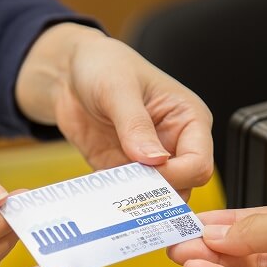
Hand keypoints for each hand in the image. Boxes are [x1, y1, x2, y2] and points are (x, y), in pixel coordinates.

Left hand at [15, 23, 212, 198]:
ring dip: (136, 200)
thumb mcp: (118, 88)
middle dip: (158, 193)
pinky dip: (115, 201)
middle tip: (128, 189)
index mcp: (188, 119)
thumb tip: (155, 160)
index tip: (147, 170)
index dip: (176, 174)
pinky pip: (126, 197)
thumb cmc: (103, 66)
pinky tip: (99, 194)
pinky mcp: (123, 172)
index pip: (199, 163)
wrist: (68, 74)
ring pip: (157, 199)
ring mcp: (149, 162)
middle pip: (183, 187)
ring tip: (112, 193)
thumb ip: (136, 125)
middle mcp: (175, 144)